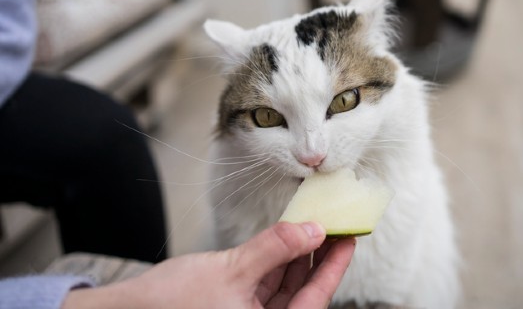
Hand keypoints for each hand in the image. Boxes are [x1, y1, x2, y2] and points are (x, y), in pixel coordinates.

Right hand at [62, 222, 354, 308]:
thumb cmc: (169, 304)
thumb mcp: (231, 271)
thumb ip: (274, 249)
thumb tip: (313, 230)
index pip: (314, 299)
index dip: (334, 267)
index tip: (349, 238)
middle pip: (304, 292)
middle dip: (319, 258)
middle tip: (334, 225)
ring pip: (287, 286)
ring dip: (299, 257)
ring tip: (313, 226)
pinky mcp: (238, 306)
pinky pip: (268, 283)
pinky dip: (278, 261)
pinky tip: (286, 240)